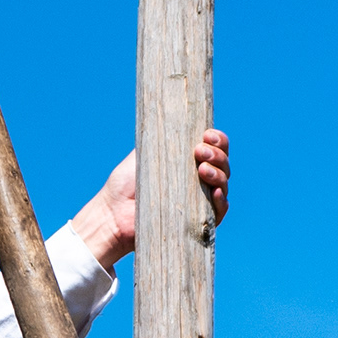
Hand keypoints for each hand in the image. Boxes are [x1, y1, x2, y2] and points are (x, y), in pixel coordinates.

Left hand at [66, 129, 230, 267]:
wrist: (114, 214)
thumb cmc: (125, 184)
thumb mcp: (143, 152)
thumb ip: (161, 136)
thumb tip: (175, 116)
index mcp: (189, 161)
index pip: (215, 147)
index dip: (217, 139)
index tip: (207, 134)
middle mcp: (199, 179)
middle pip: (223, 164)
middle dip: (217, 154)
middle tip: (199, 152)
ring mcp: (200, 200)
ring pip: (223, 184)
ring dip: (219, 174)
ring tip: (202, 169)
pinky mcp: (198, 221)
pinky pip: (219, 211)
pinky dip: (221, 201)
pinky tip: (214, 193)